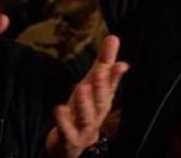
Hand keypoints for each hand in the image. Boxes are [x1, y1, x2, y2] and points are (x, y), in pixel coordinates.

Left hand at [45, 35, 128, 157]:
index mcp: (104, 100)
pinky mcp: (69, 138)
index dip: (116, 76)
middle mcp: (97, 114)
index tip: (121, 64)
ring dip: (86, 103)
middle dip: (102, 87)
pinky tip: (59, 109)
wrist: (73, 144)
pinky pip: (67, 131)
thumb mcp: (91, 84)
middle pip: (102, 102)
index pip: (112, 86)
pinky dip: (64, 122)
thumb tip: (113, 38)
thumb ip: (102, 62)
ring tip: (82, 87)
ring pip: (87, 117)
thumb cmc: (84, 110)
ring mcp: (84, 128)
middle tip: (101, 72)